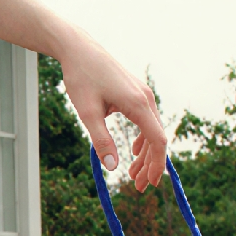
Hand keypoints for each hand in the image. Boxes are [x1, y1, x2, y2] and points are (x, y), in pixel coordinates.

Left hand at [58, 37, 168, 187]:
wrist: (79, 49)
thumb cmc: (81, 78)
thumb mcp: (87, 113)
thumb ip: (101, 141)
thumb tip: (113, 168)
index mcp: (138, 104)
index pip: (157, 141)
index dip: (157, 165)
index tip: (150, 184)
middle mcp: (146, 98)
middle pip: (156, 138)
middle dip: (149, 164)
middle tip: (138, 187)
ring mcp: (143, 94)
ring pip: (152, 130)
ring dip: (145, 154)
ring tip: (133, 174)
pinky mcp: (136, 92)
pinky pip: (146, 120)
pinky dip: (142, 138)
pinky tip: (134, 151)